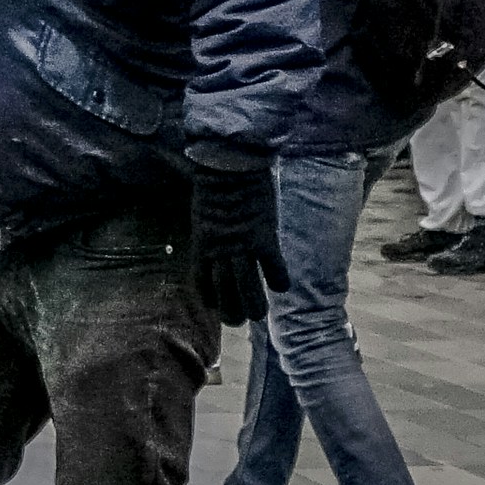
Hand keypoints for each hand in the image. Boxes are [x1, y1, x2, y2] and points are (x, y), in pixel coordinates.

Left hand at [187, 161, 289, 327]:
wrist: (229, 163)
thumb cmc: (215, 182)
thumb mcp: (204, 212)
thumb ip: (211, 232)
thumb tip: (216, 238)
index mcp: (203, 245)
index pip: (202, 282)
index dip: (209, 299)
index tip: (215, 307)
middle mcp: (220, 251)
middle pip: (224, 293)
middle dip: (231, 312)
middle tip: (239, 321)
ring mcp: (242, 246)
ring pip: (248, 288)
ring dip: (255, 306)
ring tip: (260, 315)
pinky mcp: (264, 238)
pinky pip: (273, 268)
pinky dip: (279, 280)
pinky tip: (282, 288)